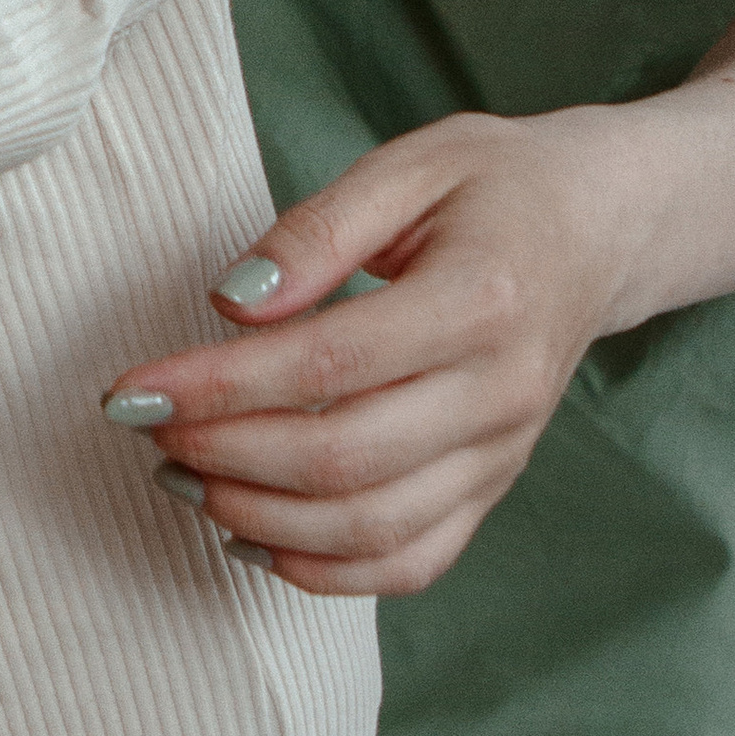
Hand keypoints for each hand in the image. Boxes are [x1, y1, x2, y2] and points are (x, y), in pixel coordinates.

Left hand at [105, 110, 631, 596]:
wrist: (603, 227)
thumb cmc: (495, 185)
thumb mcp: (408, 164)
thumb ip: (316, 230)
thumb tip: (233, 302)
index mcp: (479, 299)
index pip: (323, 365)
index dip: (215, 386)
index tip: (131, 389)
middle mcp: (499, 392)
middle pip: (341, 461)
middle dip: (221, 455)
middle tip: (146, 428)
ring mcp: (502, 452)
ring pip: (370, 529)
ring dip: (256, 518)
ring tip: (180, 476)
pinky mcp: (494, 487)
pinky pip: (411, 564)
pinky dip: (325, 571)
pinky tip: (250, 536)